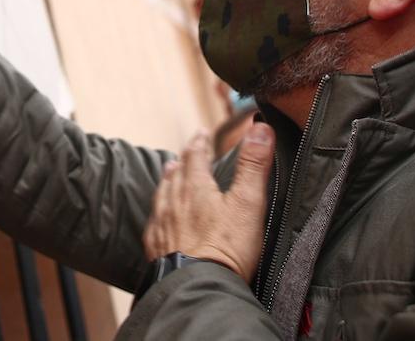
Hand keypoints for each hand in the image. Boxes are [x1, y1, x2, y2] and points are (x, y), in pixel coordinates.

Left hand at [143, 124, 274, 281]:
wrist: (199, 287)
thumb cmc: (227, 247)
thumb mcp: (248, 202)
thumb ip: (254, 165)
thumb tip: (260, 128)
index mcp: (196, 189)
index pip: (196, 157)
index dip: (200, 143)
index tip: (201, 133)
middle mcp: (175, 204)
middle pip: (177, 174)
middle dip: (184, 159)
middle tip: (186, 150)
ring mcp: (163, 227)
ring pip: (163, 195)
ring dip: (168, 180)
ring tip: (169, 171)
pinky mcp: (158, 249)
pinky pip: (154, 224)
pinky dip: (157, 213)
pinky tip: (158, 217)